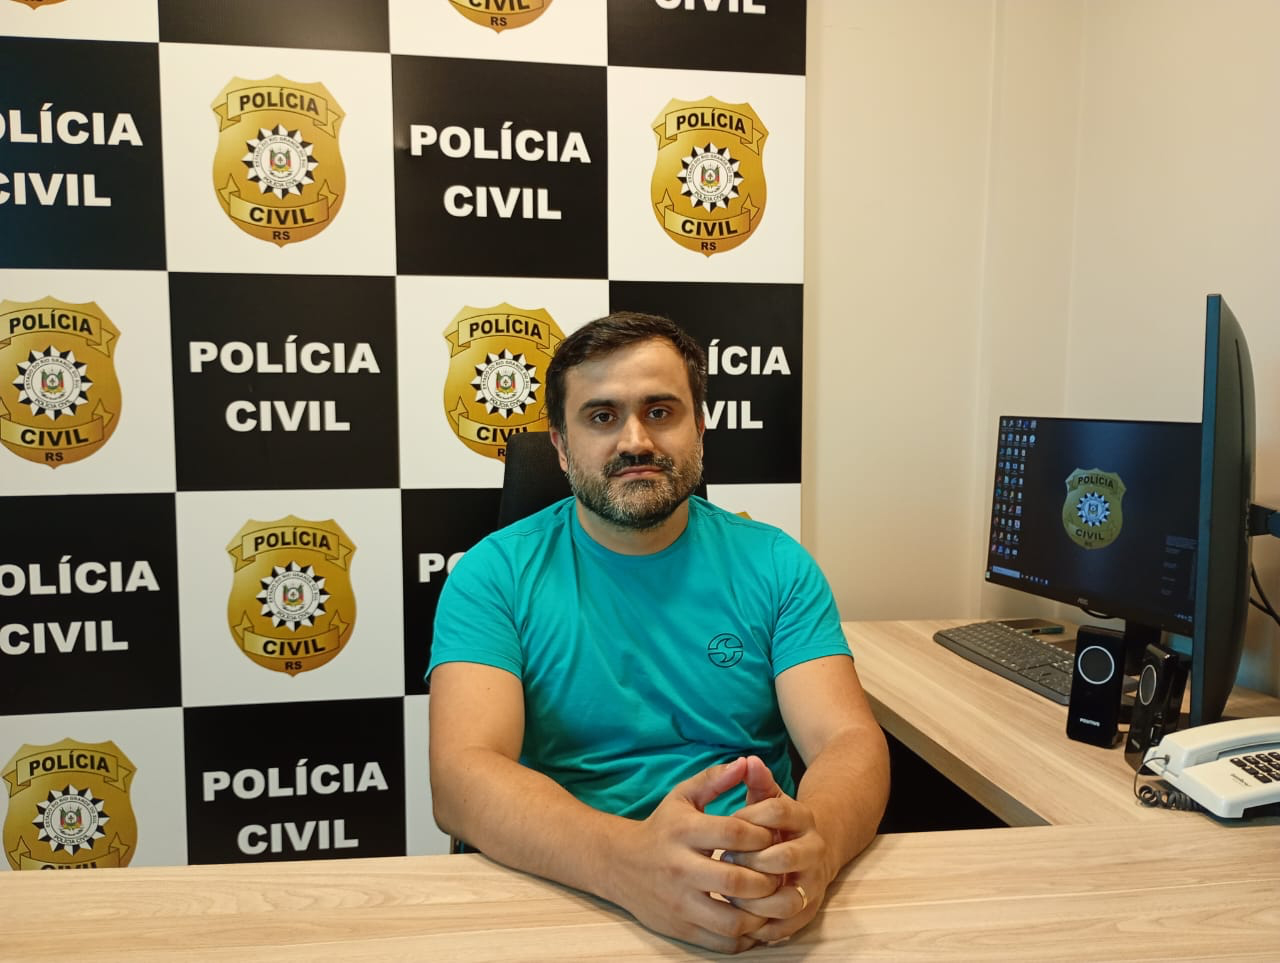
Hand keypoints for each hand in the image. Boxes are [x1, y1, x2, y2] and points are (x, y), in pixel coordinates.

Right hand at [610, 757, 782, 953]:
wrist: (620, 864)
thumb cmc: (662, 827)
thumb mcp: (682, 796)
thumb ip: (714, 779)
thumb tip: (747, 762)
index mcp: (683, 832)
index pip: (734, 833)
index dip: (762, 835)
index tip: (772, 837)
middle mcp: (680, 869)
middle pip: (736, 881)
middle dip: (767, 878)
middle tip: (778, 872)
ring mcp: (680, 903)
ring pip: (732, 919)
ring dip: (760, 913)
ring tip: (769, 899)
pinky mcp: (681, 929)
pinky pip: (722, 942)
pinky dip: (745, 936)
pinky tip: (754, 919)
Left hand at [723, 755, 831, 943]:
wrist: (810, 851)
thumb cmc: (775, 826)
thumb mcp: (768, 800)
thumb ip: (758, 782)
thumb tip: (748, 760)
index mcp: (803, 817)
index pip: (777, 811)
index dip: (747, 817)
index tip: (725, 825)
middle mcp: (814, 849)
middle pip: (783, 856)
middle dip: (750, 861)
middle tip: (725, 861)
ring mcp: (814, 881)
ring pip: (787, 896)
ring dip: (755, 898)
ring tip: (729, 893)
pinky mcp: (809, 909)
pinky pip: (788, 923)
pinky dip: (764, 925)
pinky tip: (741, 917)